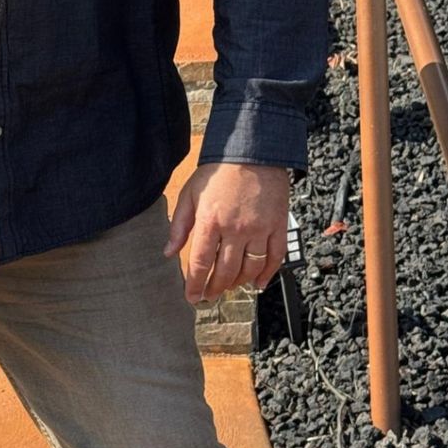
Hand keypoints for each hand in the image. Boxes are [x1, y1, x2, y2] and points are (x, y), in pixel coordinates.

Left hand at [164, 162, 289, 306]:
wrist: (252, 150)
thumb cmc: (219, 171)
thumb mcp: (190, 194)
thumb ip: (179, 225)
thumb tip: (169, 252)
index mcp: (210, 221)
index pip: (200, 263)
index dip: (195, 285)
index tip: (192, 297)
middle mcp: (235, 229)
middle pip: (225, 271)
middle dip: (215, 288)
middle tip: (209, 295)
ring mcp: (259, 229)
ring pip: (249, 268)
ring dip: (238, 283)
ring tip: (229, 287)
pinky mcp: (278, 225)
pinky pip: (275, 257)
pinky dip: (267, 274)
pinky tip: (258, 284)